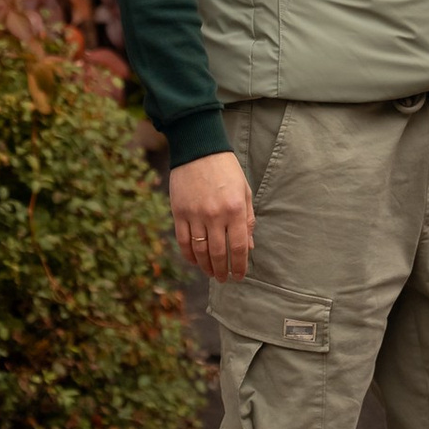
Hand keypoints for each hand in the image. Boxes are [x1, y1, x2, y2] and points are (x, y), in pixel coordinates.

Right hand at [169, 148, 256, 282]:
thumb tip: (249, 247)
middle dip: (222, 271)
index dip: (239, 266)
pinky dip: (189, 255)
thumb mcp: (244, 191)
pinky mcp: (179, 212)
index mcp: (235, 209)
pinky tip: (195, 261)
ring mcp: (195, 215)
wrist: (199, 149)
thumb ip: (247, 219)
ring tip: (211, 273)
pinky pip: (183, 241)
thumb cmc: (226, 170)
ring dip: (206, 266)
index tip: (240, 276)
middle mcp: (215, 215)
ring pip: (200, 251)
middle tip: (224, 279)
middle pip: (218, 254)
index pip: (238, 247)